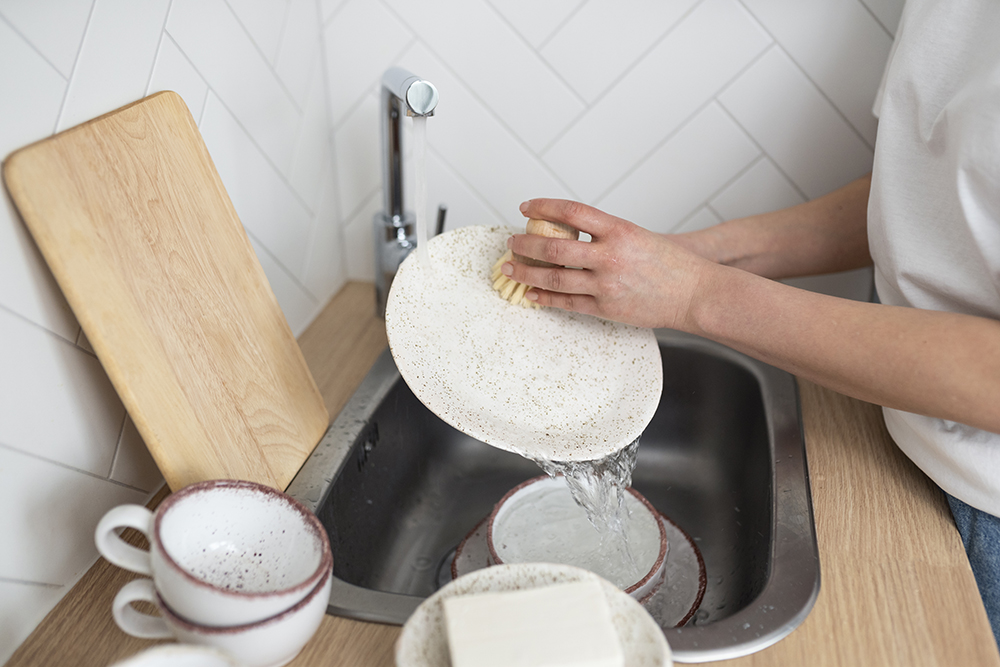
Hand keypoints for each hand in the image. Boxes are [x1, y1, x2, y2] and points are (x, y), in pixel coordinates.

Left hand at [503, 199, 714, 329]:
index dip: (544, 207)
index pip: (572, 212)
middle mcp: (611, 256)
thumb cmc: (671, 264)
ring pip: (555, 278)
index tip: (527, 207)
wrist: (695, 293)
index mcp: (620, 230)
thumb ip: (605, 233)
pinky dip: (545, 298)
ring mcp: (607, 284)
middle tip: (512, 241)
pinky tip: (531, 293)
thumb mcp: (638, 235)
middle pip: (554, 246)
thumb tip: (567, 231)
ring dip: (527, 272)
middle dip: (526, 244)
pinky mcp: (606, 308)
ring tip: (511, 267)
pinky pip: (567, 303)